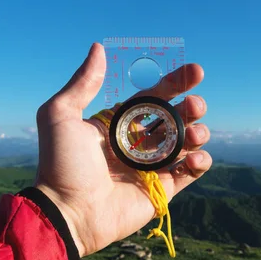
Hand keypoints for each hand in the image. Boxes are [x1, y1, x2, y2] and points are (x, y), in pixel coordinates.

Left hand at [33, 43, 211, 256]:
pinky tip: (195, 157)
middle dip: (191, 107)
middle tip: (195, 105)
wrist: (68, 212)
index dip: (175, 82)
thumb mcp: (60, 115)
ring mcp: (152, 166)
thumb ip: (82, 83)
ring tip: (194, 133)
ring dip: (198, 132)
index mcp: (119, 123)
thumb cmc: (61, 164)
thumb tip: (99, 47)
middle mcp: (138, 142)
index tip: (196, 71)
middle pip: (176, 118)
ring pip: (187, 142)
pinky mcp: (163, 190)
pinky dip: (201, 162)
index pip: (154, 97)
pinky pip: (191, 172)